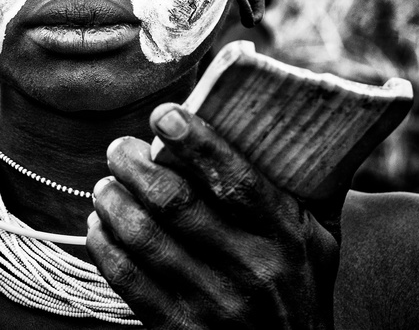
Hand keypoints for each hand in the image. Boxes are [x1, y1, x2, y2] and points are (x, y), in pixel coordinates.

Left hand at [87, 104, 339, 328]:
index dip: (196, 143)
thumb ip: (299, 188)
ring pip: (144, 237)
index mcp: (285, 236)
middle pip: (176, 203)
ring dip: (113, 201)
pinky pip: (128, 280)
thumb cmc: (302, 287)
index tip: (164, 115)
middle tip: (120, 149)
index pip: (235, 180)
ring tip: (106, 185)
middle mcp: (250, 269)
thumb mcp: (318, 238)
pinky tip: (100, 225)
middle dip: (136, 166)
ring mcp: (214, 304)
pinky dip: (104, 245)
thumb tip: (277, 121)